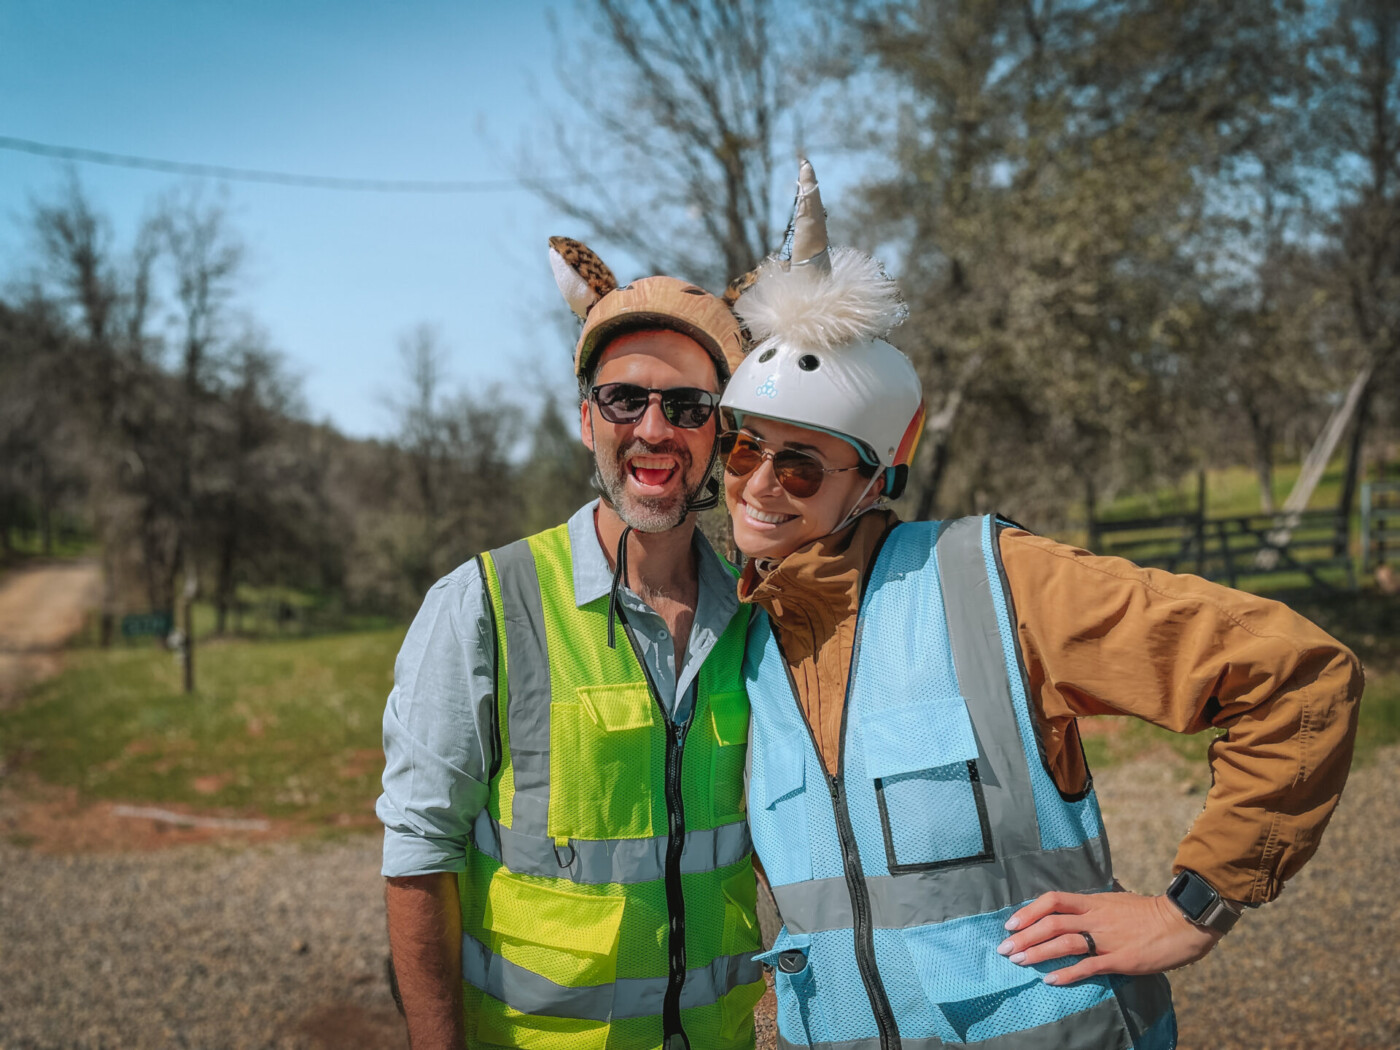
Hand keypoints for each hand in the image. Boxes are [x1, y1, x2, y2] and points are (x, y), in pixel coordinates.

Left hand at [997, 889, 1220, 985]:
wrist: (1180, 921)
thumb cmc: (1148, 912)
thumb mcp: (1116, 901)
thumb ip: (1094, 906)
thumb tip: (1075, 908)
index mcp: (1093, 902)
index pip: (1052, 900)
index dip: (1029, 911)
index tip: (1012, 923)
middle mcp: (1095, 918)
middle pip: (1051, 923)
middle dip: (1024, 936)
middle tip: (1005, 948)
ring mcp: (1107, 939)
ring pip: (1064, 943)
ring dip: (1038, 953)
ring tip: (1019, 961)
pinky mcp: (1120, 959)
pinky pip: (1088, 966)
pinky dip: (1066, 974)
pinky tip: (1050, 980)